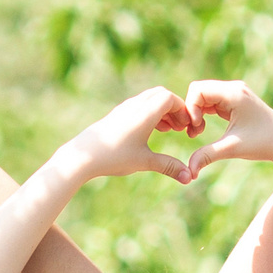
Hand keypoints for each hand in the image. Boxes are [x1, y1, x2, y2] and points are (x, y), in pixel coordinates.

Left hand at [77, 85, 199, 180]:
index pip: (170, 99)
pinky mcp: (117, 114)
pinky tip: (150, 131)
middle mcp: (135, 105)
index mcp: (145, 113)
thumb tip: (189, 178)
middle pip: (161, 95)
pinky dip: (150, 113)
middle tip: (180, 127)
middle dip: (174, 109)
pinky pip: (139, 106)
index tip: (186, 127)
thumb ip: (168, 166)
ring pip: (149, 99)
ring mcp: (124, 108)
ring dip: (162, 111)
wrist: (83, 156)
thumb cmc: (114, 157)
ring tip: (169, 130)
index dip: (182, 110)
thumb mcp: (144, 162)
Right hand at [180, 79, 272, 171]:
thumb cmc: (262, 143)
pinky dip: (203, 113)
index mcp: (234, 94)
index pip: (198, 90)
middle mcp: (234, 88)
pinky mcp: (234, 100)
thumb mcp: (232, 149)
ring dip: (196, 113)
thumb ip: (207, 155)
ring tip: (197, 133)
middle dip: (191, 110)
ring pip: (203, 95)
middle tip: (193, 132)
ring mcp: (234, 93)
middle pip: (198, 90)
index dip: (191, 108)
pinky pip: (210, 101)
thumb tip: (189, 171)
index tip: (196, 128)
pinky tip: (203, 129)